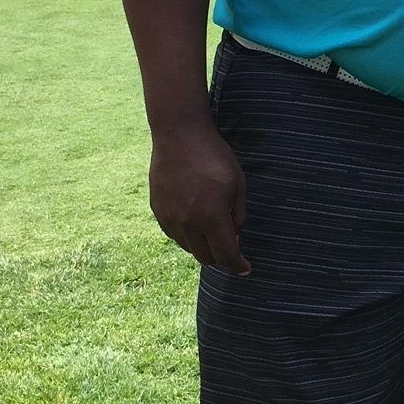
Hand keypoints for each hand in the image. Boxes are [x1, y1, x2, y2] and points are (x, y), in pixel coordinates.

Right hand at [148, 120, 250, 273]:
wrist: (179, 134)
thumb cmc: (214, 156)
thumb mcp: (238, 183)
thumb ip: (238, 215)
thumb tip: (235, 237)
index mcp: (211, 215)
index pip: (226, 255)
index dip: (238, 265)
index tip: (245, 269)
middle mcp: (187, 222)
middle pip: (206, 257)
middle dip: (221, 256)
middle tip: (231, 244)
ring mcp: (169, 217)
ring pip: (189, 248)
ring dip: (203, 245)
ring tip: (212, 227)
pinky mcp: (157, 210)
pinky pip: (174, 234)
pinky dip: (187, 235)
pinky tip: (195, 220)